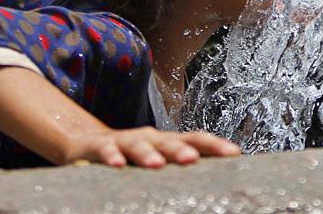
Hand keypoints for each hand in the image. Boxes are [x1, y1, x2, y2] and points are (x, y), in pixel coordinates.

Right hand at [61, 127, 240, 167]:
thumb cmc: (133, 157)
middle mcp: (151, 138)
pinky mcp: (101, 146)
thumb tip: (215, 185)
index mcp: (169, 143)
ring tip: (156, 165)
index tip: (234, 154)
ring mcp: (126, 140)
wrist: (88, 142)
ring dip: (148, 153)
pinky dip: (112, 157)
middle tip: (193, 160)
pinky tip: (117, 166)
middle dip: (182, 150)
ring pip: (139, 144)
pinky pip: (107, 150)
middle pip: (170, 141)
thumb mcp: (159, 161)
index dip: (215, 145)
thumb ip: (181, 170)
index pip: (196, 140)